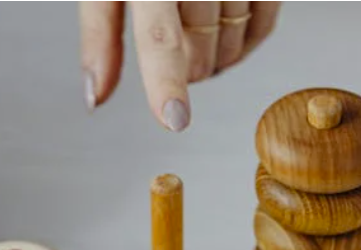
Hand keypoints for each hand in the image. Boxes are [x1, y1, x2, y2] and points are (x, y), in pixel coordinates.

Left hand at [80, 2, 281, 130]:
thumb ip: (100, 38)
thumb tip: (95, 98)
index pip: (158, 34)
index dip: (165, 79)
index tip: (173, 118)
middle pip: (199, 47)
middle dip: (187, 69)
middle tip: (178, 56)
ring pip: (233, 38)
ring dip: (217, 59)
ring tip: (200, 41)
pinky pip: (265, 19)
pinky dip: (247, 39)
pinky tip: (230, 33)